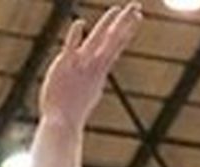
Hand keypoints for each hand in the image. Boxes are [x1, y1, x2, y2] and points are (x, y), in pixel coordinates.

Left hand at [39, 3, 141, 131]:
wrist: (62, 122)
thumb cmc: (73, 110)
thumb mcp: (89, 90)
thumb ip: (94, 76)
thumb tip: (100, 70)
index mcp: (99, 70)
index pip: (116, 45)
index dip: (127, 30)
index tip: (137, 16)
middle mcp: (93, 65)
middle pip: (112, 39)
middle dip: (125, 22)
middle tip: (137, 6)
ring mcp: (80, 65)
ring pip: (97, 39)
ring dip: (107, 24)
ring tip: (117, 9)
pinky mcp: (64, 66)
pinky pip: (71, 47)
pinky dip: (75, 36)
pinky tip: (79, 23)